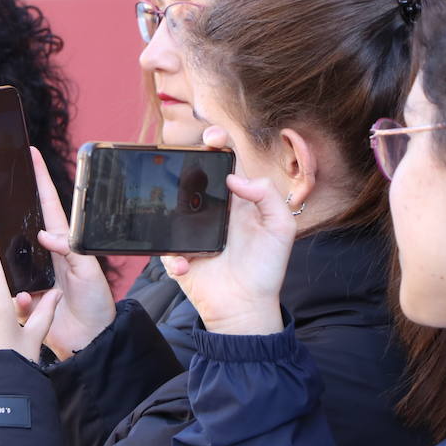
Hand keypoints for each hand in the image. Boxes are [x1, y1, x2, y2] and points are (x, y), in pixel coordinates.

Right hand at [13, 147, 116, 359]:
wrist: (91, 339)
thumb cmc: (97, 303)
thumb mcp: (89, 271)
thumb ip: (71, 250)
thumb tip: (45, 234)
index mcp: (62, 243)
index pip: (48, 205)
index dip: (39, 180)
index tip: (30, 155)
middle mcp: (43, 256)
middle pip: (19, 226)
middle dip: (4, 213)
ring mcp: (31, 276)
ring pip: (6, 258)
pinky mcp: (23, 298)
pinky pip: (10, 293)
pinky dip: (18, 298)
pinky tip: (27, 302)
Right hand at [161, 127, 292, 334]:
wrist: (245, 307)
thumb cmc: (266, 269)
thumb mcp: (281, 228)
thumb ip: (267, 196)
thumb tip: (236, 178)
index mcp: (237, 200)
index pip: (225, 163)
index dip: (217, 143)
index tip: (211, 137)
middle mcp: (211, 210)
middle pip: (191, 177)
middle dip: (183, 165)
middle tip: (182, 162)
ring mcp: (190, 231)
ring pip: (170, 206)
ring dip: (170, 209)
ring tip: (182, 223)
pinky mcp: (177, 253)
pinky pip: (164, 245)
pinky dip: (173, 255)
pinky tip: (187, 263)